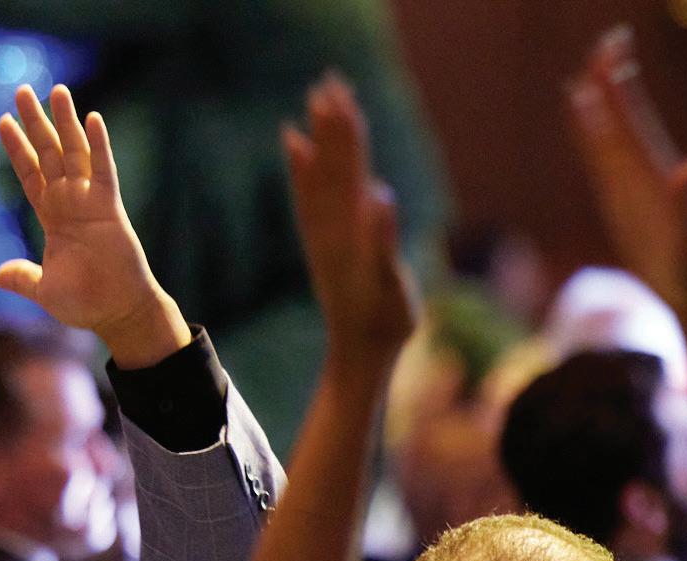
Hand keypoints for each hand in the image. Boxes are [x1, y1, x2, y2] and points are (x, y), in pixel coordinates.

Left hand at [0, 86, 190, 367]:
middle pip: (49, 152)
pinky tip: (92, 120)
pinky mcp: (110, 208)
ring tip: (56, 90)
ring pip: (75, 152)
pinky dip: (98, 146)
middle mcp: (70, 202)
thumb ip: (22, 277)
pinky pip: (104, 170)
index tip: (3, 121)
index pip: (30, 174)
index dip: (17, 148)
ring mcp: (91, 202)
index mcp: (53, 217)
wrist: (117, 314)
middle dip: (36, 121)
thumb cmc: (85, 302)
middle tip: (22, 90)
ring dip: (65, 121)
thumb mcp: (43, 290)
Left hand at [285, 75, 416, 363]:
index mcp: (352, 229)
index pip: (348, 169)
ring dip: (318, 138)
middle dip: (331, 123)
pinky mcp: (324, 245)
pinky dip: (302, 170)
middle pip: (332, 164)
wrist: (359, 352)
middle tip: (328, 81)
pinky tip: (295, 149)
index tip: (341, 95)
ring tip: (313, 103)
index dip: (346, 132)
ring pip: (319, 176)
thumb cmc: (385, 321)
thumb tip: (381, 197)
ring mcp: (325, 235)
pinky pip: (309, 198)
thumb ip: (384, 239)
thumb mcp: (391, 282)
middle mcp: (333, 227)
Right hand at [565, 26, 686, 308]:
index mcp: (653, 174)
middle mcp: (642, 173)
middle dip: (613, 80)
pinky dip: (589, 136)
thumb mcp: (686, 238)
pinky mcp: (621, 201)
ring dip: (599, 103)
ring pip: (610, 133)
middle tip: (608, 40)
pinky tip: (584, 121)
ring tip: (586, 73)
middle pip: (623, 116)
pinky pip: (600, 160)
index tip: (613, 52)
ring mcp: (631, 185)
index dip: (620, 87)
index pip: (632, 120)